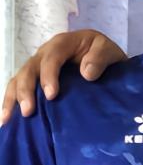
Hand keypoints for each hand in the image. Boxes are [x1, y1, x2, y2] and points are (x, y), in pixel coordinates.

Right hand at [1, 30, 125, 122]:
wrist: (104, 60)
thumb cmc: (104, 54)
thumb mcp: (109, 51)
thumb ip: (100, 58)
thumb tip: (86, 74)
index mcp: (63, 43)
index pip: (52, 57)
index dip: (49, 75)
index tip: (52, 95)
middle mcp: (45, 53)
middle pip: (29, 69)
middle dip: (26, 90)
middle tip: (28, 111)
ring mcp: (37, 66)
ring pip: (18, 79)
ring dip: (13, 98)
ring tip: (8, 119)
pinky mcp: (35, 79)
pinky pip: (17, 88)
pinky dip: (10, 103)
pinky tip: (6, 121)